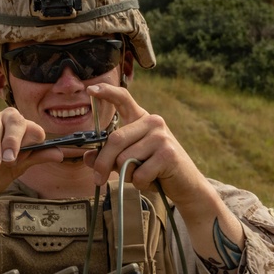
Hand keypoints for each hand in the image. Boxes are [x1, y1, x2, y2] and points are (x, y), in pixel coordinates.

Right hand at [0, 108, 63, 247]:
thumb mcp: (15, 170)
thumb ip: (35, 158)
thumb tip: (60, 154)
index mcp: (23, 131)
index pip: (33, 129)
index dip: (28, 142)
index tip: (18, 160)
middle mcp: (8, 120)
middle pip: (15, 120)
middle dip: (13, 140)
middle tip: (8, 160)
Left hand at [83, 83, 245, 264]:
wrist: (186, 184)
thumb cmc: (155, 170)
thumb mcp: (129, 161)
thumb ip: (108, 157)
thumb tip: (87, 157)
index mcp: (142, 119)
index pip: (123, 98)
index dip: (106, 92)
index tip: (90, 89)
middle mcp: (153, 122)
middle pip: (115, 140)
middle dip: (103, 163)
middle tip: (98, 178)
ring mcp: (161, 136)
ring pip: (125, 159)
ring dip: (127, 175)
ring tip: (141, 175)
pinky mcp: (167, 153)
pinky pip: (139, 173)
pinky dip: (140, 183)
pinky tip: (153, 180)